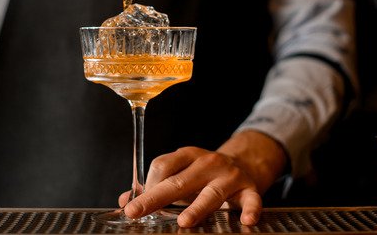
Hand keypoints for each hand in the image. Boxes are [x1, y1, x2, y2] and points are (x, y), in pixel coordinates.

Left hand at [121, 131, 287, 227]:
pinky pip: (252, 200)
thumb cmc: (205, 173)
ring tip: (184, 221)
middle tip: (137, 211)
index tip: (137, 203)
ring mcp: (229, 176)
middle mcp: (207, 163)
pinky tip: (246, 221)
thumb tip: (124, 200)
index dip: (147, 184)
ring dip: (197, 207)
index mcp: (187, 156)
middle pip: (178, 182)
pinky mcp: (249, 189)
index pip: (162, 165)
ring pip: (211, 194)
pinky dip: (251, 210)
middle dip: (156, 198)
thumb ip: (155, 185)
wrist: (245, 163)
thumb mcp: (181, 171)